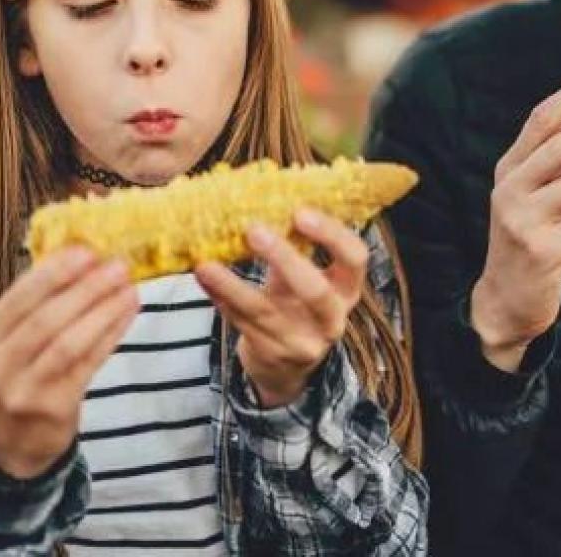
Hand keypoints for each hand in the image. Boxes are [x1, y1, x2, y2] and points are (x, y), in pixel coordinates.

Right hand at [0, 247, 140, 478]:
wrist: (9, 444)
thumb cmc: (17, 375)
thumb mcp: (7, 342)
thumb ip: (33, 304)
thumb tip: (79, 253)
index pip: (18, 299)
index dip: (53, 272)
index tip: (85, 250)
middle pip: (45, 320)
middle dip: (85, 289)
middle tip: (117, 265)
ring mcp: (24, 391)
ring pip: (69, 343)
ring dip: (103, 311)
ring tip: (129, 287)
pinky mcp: (54, 408)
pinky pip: (88, 364)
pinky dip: (110, 335)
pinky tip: (127, 313)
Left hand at [194, 209, 367, 407]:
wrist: (286, 366)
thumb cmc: (296, 304)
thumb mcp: (303, 276)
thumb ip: (294, 245)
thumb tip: (261, 194)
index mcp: (346, 288)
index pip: (355, 258)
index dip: (332, 235)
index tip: (300, 211)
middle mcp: (331, 319)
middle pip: (316, 291)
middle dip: (285, 258)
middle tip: (254, 228)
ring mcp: (302, 342)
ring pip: (266, 312)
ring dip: (233, 286)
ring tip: (205, 264)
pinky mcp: (271, 355)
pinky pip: (241, 324)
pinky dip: (220, 299)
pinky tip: (204, 280)